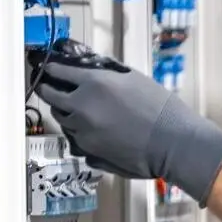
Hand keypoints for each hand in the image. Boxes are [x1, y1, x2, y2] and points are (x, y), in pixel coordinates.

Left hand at [36, 46, 221, 203]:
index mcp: (93, 84)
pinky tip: (90, 130)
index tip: (46, 68)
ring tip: (72, 109)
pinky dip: (77, 132)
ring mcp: (83, 133)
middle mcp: (82, 107)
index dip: (50, 68)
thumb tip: (89, 68)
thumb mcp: (133, 78)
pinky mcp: (89, 153)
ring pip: (61, 119)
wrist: (174, 144)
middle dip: (47, 89)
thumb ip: (106, 72)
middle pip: (50, 96)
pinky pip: (74, 139)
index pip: (58, 71)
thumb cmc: (161, 109)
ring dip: (64, 112)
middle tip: (47, 86)